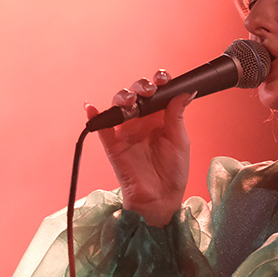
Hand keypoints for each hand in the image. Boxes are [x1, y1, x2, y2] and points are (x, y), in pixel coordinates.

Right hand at [85, 70, 191, 226]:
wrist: (161, 198)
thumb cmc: (173, 172)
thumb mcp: (180, 141)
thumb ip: (177, 115)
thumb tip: (186, 91)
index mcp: (159, 117)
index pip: (156, 92)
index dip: (158, 81)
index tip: (163, 78)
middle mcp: (141, 121)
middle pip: (136, 94)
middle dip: (140, 87)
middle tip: (149, 91)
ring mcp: (126, 131)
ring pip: (118, 106)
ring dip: (122, 98)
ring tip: (131, 101)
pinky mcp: (113, 144)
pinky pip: (100, 127)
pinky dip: (95, 115)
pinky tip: (91, 107)